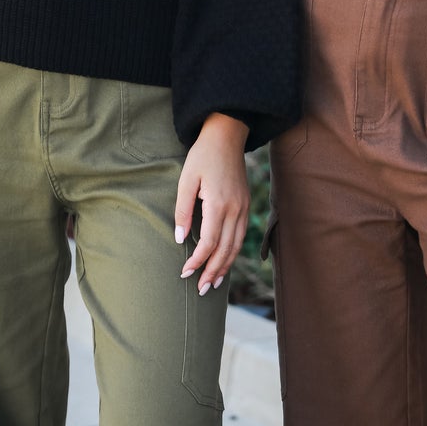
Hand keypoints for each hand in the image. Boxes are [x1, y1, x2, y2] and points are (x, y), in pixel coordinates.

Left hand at [174, 113, 250, 293]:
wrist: (227, 136)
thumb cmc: (202, 156)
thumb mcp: (186, 180)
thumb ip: (182, 211)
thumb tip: (180, 239)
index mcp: (218, 204)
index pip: (208, 242)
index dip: (197, 261)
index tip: (184, 272)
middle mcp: (235, 209)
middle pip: (225, 250)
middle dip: (212, 272)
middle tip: (200, 289)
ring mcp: (244, 208)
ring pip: (236, 246)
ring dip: (224, 267)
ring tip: (212, 283)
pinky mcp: (246, 206)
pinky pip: (241, 236)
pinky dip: (233, 253)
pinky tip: (225, 263)